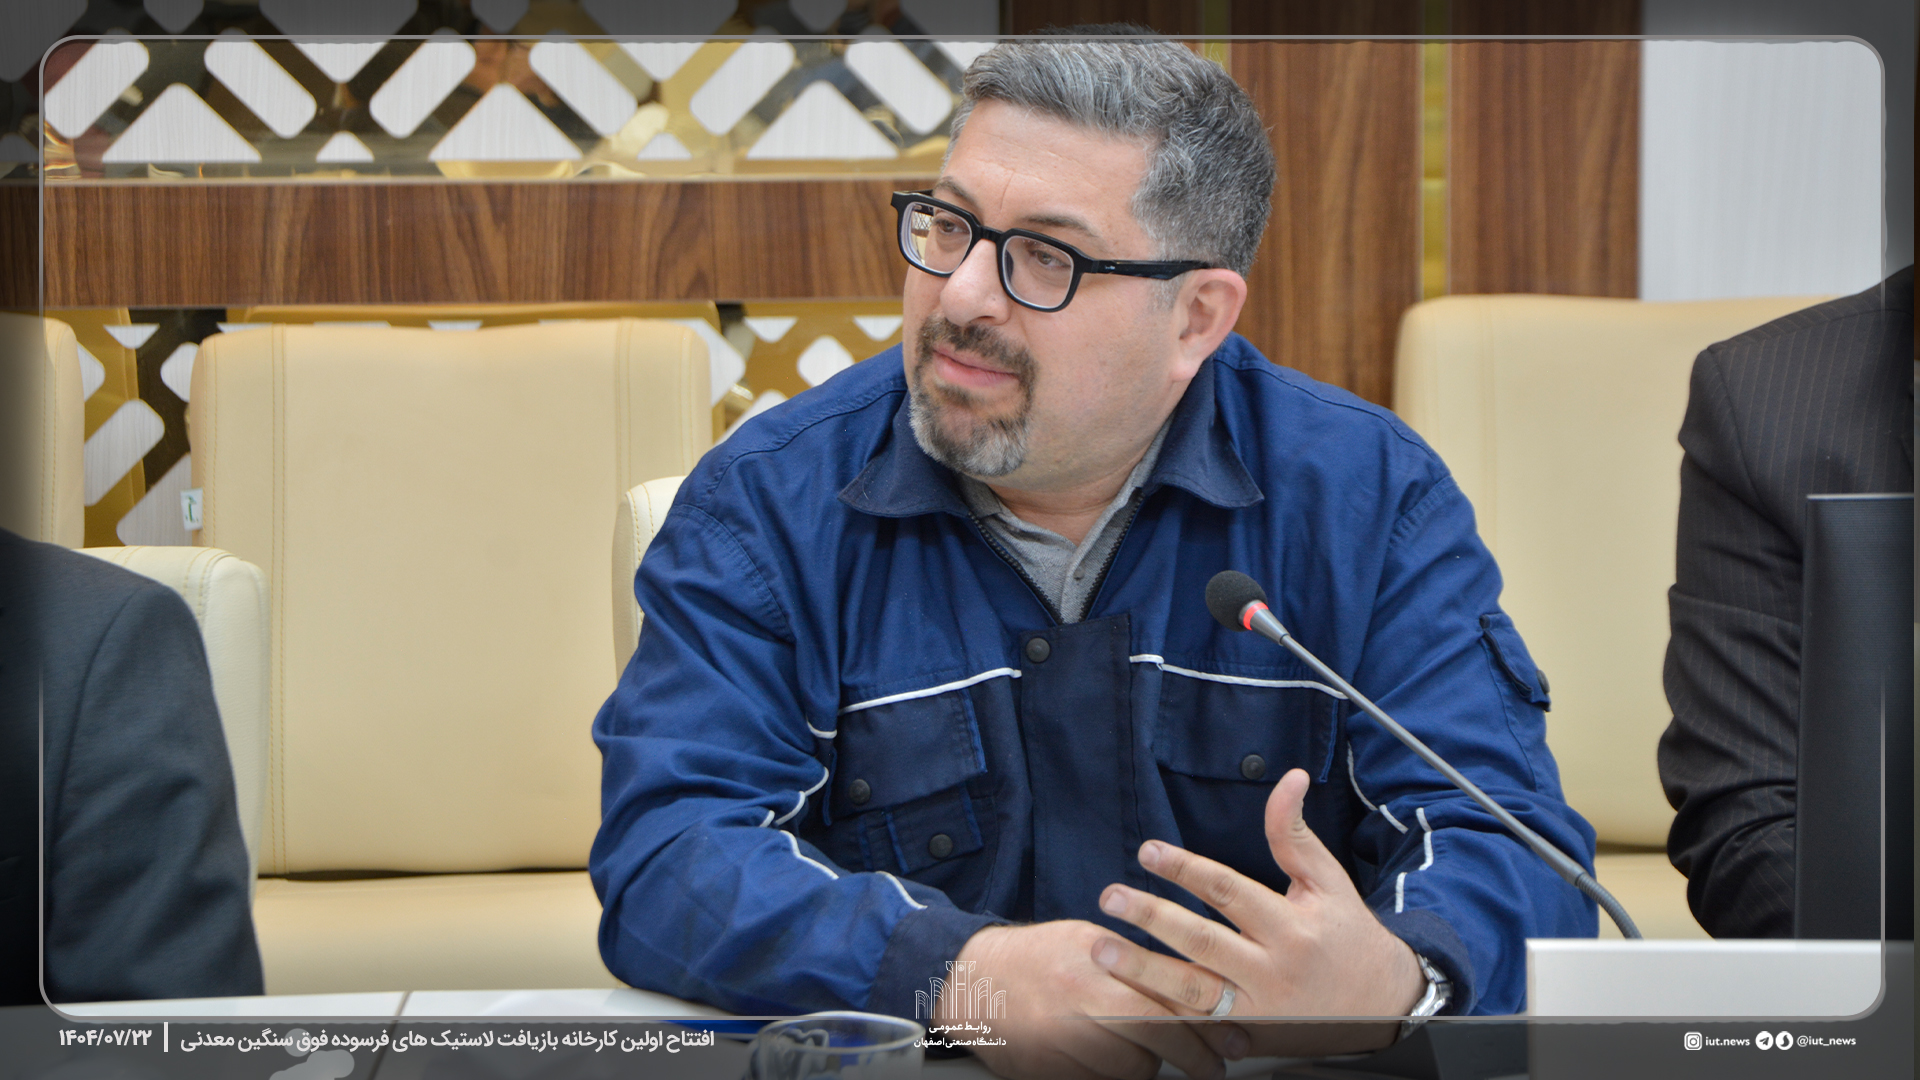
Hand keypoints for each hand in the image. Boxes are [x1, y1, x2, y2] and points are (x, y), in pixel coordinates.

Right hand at [942, 921, 1247, 1079]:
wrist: (970, 981)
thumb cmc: (1036, 957)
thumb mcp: (1088, 942)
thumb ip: (1135, 963)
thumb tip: (1192, 985)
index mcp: (1098, 957)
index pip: (1169, 989)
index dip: (1210, 1017)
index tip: (1238, 1034)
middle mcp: (1082, 996)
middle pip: (1159, 1033)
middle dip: (1196, 1053)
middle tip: (1217, 1066)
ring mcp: (1064, 1038)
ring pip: (1134, 1066)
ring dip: (1150, 1065)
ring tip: (1152, 1056)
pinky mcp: (1049, 1071)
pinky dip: (1116, 1076)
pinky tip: (1113, 1063)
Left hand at [1091, 769, 1425, 1021]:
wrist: (1383, 1006)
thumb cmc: (1348, 936)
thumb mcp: (1328, 880)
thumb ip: (1294, 834)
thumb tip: (1288, 778)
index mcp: (1292, 926)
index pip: (1229, 892)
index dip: (1185, 869)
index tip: (1147, 851)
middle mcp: (1274, 969)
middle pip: (1203, 941)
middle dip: (1152, 918)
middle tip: (1110, 898)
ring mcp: (1260, 1008)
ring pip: (1193, 991)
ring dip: (1142, 971)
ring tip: (1101, 949)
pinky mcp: (1248, 1036)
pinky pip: (1196, 1027)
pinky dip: (1158, 1016)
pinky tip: (1121, 1000)